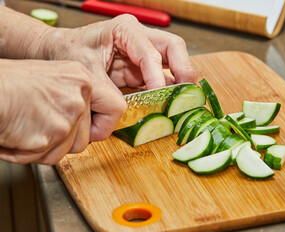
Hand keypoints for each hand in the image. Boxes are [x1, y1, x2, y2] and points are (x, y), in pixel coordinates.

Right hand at [0, 60, 124, 164]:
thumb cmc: (8, 85)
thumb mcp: (52, 80)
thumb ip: (75, 100)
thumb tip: (89, 125)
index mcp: (82, 78)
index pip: (116, 108)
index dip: (104, 126)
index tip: (94, 132)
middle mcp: (80, 95)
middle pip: (86, 138)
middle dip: (63, 141)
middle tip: (40, 127)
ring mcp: (68, 115)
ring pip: (68, 150)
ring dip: (45, 148)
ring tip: (26, 128)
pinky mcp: (53, 134)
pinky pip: (48, 157)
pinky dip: (29, 154)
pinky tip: (17, 135)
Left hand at [38, 15, 194, 140]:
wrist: (58, 52)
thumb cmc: (68, 50)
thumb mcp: (84, 68)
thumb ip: (106, 89)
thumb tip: (124, 111)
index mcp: (126, 30)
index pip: (152, 53)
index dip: (158, 76)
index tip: (160, 96)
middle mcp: (139, 39)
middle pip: (174, 49)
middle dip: (184, 71)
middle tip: (188, 94)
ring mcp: (142, 54)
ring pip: (173, 64)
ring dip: (180, 83)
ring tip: (185, 103)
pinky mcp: (140, 70)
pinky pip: (161, 79)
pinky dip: (168, 92)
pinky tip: (170, 105)